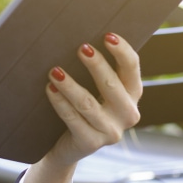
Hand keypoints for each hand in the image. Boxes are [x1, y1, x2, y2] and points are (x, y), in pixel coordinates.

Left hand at [44, 32, 142, 167]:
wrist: (70, 147)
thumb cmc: (84, 110)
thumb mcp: (98, 92)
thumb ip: (99, 72)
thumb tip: (83, 42)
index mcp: (133, 95)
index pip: (132, 68)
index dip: (122, 51)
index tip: (107, 35)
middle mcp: (128, 114)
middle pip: (112, 85)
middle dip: (96, 65)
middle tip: (80, 48)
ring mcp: (111, 132)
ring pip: (88, 104)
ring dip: (70, 85)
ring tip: (54, 70)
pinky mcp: (91, 143)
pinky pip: (72, 118)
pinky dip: (59, 102)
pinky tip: (49, 88)